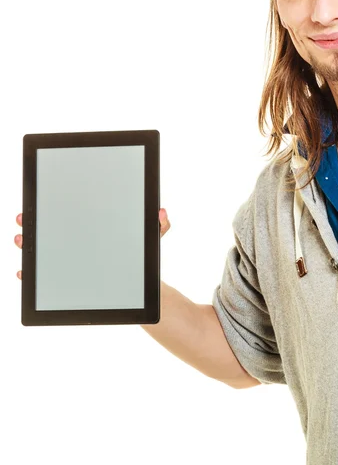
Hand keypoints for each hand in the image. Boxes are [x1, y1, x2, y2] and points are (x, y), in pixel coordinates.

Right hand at [14, 208, 171, 279]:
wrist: (140, 291)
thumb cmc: (139, 261)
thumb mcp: (148, 241)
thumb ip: (157, 228)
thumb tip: (162, 212)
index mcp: (93, 230)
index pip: (69, 215)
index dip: (52, 206)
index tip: (39, 200)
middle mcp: (78, 245)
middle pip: (49, 232)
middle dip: (33, 224)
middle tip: (24, 220)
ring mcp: (71, 264)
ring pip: (43, 254)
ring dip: (28, 247)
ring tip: (21, 241)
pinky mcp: (69, 283)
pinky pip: (44, 279)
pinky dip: (31, 275)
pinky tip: (23, 273)